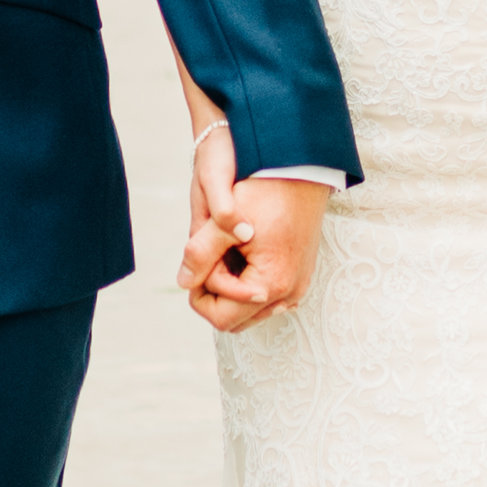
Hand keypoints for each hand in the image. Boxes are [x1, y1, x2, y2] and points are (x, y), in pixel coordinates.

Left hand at [178, 170, 329, 334]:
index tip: (199, 258)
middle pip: (236, 318)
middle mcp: (290, 293)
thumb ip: (200, 254)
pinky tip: (243, 253)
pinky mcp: (300, 276)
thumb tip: (183, 282)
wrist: (303, 168)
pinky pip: (267, 296)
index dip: (200, 292)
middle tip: (210, 255)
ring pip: (250, 309)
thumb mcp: (223, 221)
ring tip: (227, 251)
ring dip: (231, 288)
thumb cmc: (266, 189)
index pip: (221, 317)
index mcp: (272, 284)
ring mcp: (298, 287)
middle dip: (215, 292)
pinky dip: (247, 282)